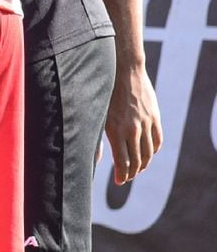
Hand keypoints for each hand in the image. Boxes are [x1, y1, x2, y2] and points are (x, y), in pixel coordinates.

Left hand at [103, 60, 161, 183]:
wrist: (124, 71)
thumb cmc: (102, 92)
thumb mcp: (96, 115)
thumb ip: (95, 137)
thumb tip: (94, 159)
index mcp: (116, 130)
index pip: (123, 162)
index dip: (122, 175)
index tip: (120, 181)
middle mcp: (133, 129)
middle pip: (136, 160)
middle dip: (132, 173)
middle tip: (127, 178)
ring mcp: (146, 123)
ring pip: (148, 152)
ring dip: (143, 164)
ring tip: (137, 169)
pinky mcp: (155, 117)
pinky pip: (157, 140)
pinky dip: (153, 150)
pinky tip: (148, 154)